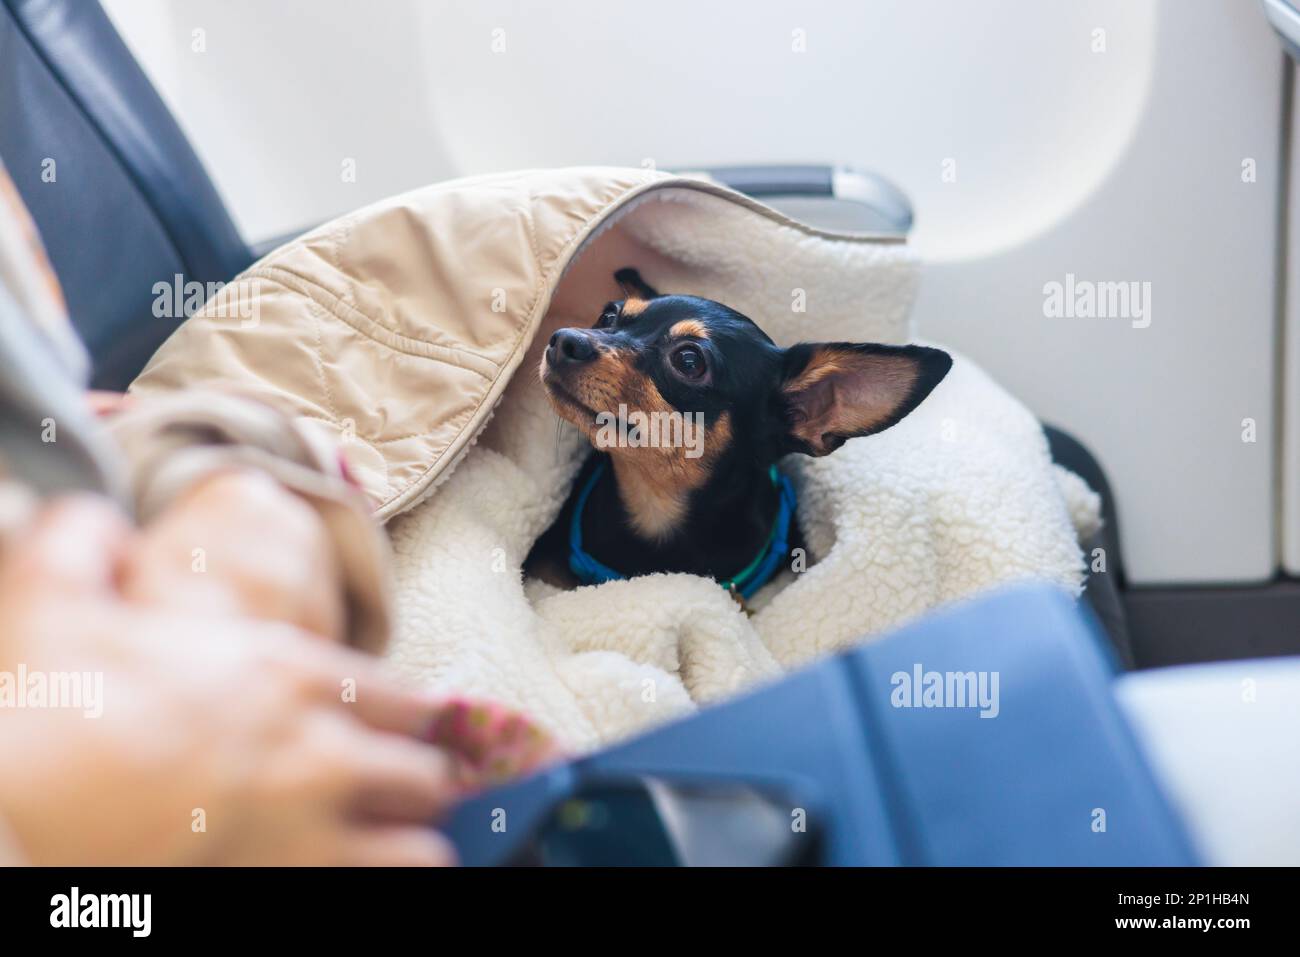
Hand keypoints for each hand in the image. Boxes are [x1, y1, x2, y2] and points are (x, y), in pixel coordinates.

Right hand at [0, 497, 454, 864]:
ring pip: (418, 850)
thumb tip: (103, 522)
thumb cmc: (39, 714)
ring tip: (379, 845)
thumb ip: (83, 540)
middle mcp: (319, 755)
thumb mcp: (48, 598)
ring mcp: (307, 837)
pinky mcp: (280, 894)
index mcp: (287, 676)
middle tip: (386, 790)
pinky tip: (345, 877)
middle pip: (422, 776)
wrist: (6, 823)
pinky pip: (378, 895)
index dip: (407, 714)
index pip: (404, 696)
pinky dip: (374, 885)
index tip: (395, 728)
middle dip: (411, 782)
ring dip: (405, 844)